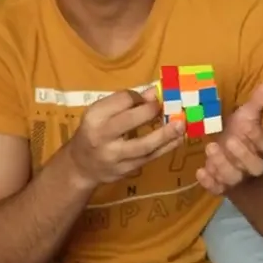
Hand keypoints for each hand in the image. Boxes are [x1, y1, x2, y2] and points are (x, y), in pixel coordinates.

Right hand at [67, 88, 185, 187]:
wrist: (81, 167)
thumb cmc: (95, 132)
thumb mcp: (102, 113)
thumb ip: (126, 102)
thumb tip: (155, 92)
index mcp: (95, 117)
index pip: (122, 100)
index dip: (140, 97)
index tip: (150, 97)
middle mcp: (101, 136)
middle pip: (129, 121)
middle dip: (151, 112)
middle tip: (169, 106)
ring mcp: (113, 156)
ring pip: (143, 145)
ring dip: (165, 134)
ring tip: (181, 125)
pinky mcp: (125, 170)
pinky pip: (149, 158)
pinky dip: (166, 148)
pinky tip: (178, 139)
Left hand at [197, 83, 262, 194]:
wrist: (222, 142)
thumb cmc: (238, 128)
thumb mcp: (246, 112)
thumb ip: (258, 101)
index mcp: (261, 147)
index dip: (257, 136)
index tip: (246, 125)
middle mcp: (251, 165)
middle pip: (254, 167)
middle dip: (242, 155)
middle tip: (228, 141)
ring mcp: (236, 176)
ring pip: (234, 178)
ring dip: (222, 165)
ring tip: (210, 148)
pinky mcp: (220, 185)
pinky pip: (217, 189)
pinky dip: (209, 182)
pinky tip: (200, 171)